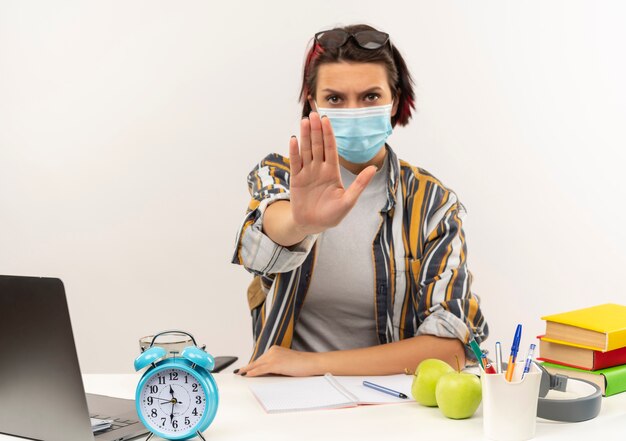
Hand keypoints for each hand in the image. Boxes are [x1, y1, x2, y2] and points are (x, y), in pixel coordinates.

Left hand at [236, 346, 320, 376]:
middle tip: (238, 372)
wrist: (311, 362)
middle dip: (247, 367)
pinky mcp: (276, 363)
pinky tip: (247, 375)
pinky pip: (262, 369)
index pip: (260, 359)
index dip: (251, 364)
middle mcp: (273, 351)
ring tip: (240, 374)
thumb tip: (266, 372)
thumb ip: (275, 365)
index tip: (244, 368)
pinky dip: (253, 372)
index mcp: (275, 349)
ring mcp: (274, 356)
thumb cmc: (302, 364)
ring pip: (257, 365)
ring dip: (248, 370)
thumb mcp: (286, 363)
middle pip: (257, 361)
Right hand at [288, 112, 376, 234]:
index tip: (327, 119)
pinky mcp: (296, 179)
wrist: (313, 225)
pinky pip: (295, 162)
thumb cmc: (332, 215)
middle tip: (314, 114)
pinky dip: (294, 151)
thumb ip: (359, 184)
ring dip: (305, 136)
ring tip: (305, 121)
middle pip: (317, 145)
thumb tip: (373, 167)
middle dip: (316, 130)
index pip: (331, 148)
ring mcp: (307, 172)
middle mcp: (319, 168)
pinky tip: (294, 139)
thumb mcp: (349, 201)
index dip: (329, 134)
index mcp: (332, 171)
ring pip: (306, 150)